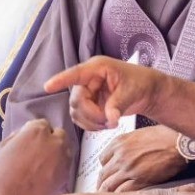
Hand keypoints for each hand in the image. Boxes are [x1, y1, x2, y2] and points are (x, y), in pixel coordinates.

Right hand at [0, 119, 71, 194]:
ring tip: (42, 167)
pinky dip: (58, 170)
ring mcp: (64, 160)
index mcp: (37, 131)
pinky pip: (64, 168)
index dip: (34, 134)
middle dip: (50, 141)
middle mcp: (55, 142)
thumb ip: (16, 137)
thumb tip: (23, 135)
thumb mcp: (0, 148)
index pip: (42, 124)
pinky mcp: (66, 178)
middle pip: (58, 135)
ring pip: (65, 151)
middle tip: (37, 154)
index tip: (28, 143)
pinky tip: (45, 179)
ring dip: (57, 154)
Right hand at [44, 56, 168, 130]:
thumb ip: (118, 104)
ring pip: (76, 111)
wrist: (147, 91)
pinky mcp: (89, 104)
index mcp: (97, 68)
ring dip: (91, 122)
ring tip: (110, 122)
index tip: (48, 86)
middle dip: (91, 115)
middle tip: (110, 120)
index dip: (61, 80)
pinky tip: (106, 124)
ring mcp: (87, 92)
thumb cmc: (141, 83)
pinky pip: (80, 118)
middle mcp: (88, 79)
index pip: (76, 74)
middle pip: (77, 100)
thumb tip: (109, 118)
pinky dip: (91, 125)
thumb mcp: (131, 91)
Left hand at [97, 125, 185, 191]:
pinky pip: (123, 192)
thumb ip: (127, 145)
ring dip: (109, 194)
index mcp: (119, 142)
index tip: (108, 175)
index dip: (105, 169)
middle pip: (103, 175)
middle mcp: (120, 156)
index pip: (102, 160)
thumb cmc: (164, 135)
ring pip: (109, 186)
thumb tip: (123, 155)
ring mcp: (128, 169)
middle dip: (102, 185)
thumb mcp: (139, 134)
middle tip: (104, 192)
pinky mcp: (139, 180)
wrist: (178, 142)